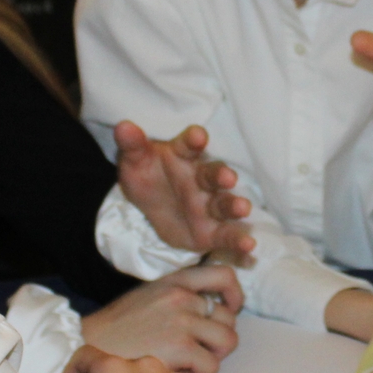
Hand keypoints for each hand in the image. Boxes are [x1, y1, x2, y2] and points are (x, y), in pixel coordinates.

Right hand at [79, 264, 241, 372]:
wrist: (89, 346)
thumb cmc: (118, 328)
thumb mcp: (149, 296)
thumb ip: (178, 296)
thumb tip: (210, 308)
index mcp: (176, 281)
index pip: (224, 275)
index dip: (235, 295)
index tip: (229, 310)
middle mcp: (182, 296)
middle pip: (229, 318)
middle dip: (218, 338)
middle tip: (198, 351)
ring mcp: (182, 320)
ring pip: (227, 341)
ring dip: (212, 357)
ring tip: (190, 365)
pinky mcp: (180, 347)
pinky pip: (211, 365)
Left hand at [113, 121, 253, 260]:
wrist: (149, 210)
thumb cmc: (147, 177)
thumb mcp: (134, 163)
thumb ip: (131, 145)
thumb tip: (123, 127)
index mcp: (183, 157)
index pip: (189, 146)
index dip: (193, 141)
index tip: (197, 136)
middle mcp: (201, 179)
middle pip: (213, 175)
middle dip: (221, 176)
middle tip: (228, 178)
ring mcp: (209, 205)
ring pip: (224, 204)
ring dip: (234, 205)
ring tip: (242, 208)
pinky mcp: (213, 231)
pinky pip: (227, 235)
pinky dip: (239, 240)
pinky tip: (249, 245)